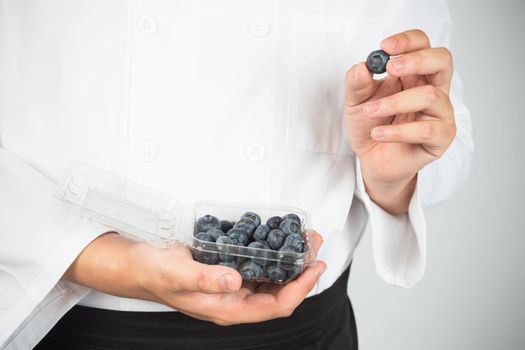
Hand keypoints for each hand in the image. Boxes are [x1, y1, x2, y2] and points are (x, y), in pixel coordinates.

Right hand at [131, 231, 325, 324]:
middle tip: (314, 245)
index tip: (315, 267)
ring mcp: (233, 288)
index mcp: (228, 309)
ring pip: (271, 279)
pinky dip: (273, 254)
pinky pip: (258, 267)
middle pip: (280, 291)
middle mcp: (235, 301)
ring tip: (303, 240)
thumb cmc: (157, 273)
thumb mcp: (180, 273)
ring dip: (290, 261)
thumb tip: (236, 281)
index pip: (275, 305)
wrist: (140, 266)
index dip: (300, 288)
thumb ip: (207, 278)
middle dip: (301, 271)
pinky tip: (277, 239)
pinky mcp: (228, 274)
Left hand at [344, 29, 456, 213]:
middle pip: (442, 60)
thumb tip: (362, 67)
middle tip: (390, 69)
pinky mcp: (440, 139)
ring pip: (429, 96)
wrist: (371, 160)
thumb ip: (356, 84)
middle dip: (417, 59)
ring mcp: (440, 113)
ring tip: (370, 112)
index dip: (408, 41)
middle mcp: (432, 89)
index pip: (422, 45)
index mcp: (414, 75)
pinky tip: (378, 134)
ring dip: (395, 102)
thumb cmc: (369, 126)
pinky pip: (425, 130)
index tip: (385, 46)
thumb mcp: (355, 102)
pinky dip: (397, 131)